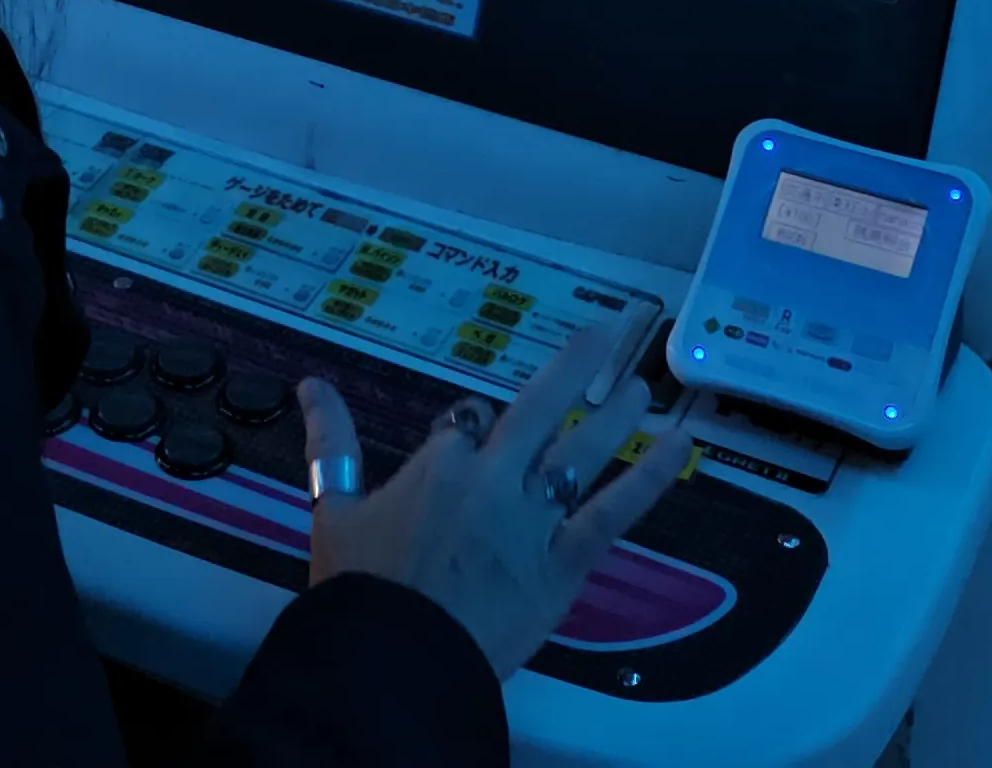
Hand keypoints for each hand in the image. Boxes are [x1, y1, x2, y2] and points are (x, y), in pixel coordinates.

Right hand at [294, 319, 695, 677]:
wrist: (393, 657)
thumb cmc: (360, 587)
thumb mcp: (332, 509)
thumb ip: (330, 443)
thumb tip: (311, 383)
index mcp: (441, 463)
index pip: (471, 424)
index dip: (476, 430)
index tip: (479, 435)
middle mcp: (495, 478)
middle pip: (542, 409)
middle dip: (575, 368)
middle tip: (608, 334)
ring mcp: (533, 520)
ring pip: (584, 453)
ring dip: (617, 416)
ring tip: (644, 389)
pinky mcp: (563, 565)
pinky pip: (613, 514)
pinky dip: (650, 479)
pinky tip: (681, 447)